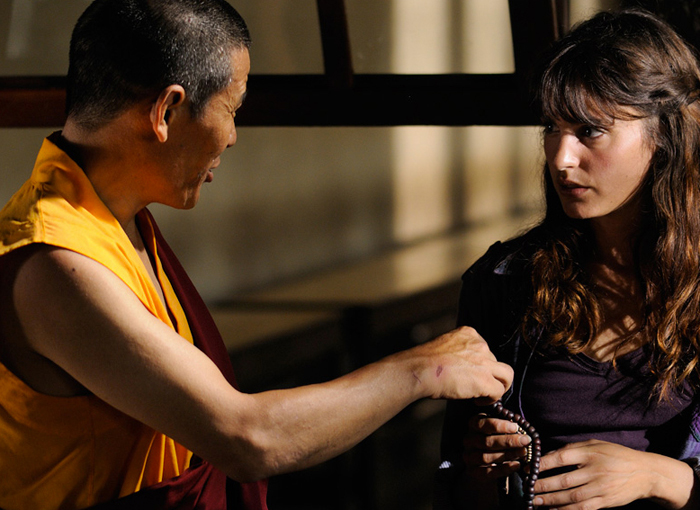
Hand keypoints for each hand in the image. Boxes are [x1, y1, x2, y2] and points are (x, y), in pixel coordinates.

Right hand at [407, 326, 513, 402]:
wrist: (420, 369)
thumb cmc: (424, 363)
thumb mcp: (444, 348)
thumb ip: (459, 353)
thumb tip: (463, 369)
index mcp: (469, 333)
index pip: (485, 350)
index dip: (481, 364)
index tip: (471, 374)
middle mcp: (480, 345)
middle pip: (495, 362)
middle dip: (489, 375)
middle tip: (478, 387)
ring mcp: (485, 362)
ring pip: (507, 375)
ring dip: (498, 386)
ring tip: (487, 395)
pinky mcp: (485, 380)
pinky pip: (499, 391)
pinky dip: (492, 399)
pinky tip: (479, 402)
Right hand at [462, 414, 530, 480]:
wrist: (490, 460)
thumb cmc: (499, 439)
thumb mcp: (501, 429)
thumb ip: (508, 428)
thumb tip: (522, 429)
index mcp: (474, 425)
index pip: (482, 424)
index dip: (499, 426)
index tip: (516, 427)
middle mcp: (468, 440)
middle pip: (486, 441)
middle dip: (508, 441)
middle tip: (526, 440)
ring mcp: (469, 456)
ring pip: (486, 457)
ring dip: (507, 455)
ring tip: (523, 452)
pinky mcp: (473, 471)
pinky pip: (487, 472)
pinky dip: (503, 469)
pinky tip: (516, 465)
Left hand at [534, 439, 696, 508]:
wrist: (645, 473)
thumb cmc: (616, 455)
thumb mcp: (595, 444)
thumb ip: (573, 448)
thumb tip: (548, 455)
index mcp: (589, 453)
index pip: (560, 458)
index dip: (542, 464)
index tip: (528, 468)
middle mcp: (594, 470)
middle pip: (563, 480)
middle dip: (542, 486)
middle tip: (527, 489)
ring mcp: (600, 488)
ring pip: (571, 497)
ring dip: (551, 501)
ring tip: (535, 502)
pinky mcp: (605, 502)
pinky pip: (583, 508)